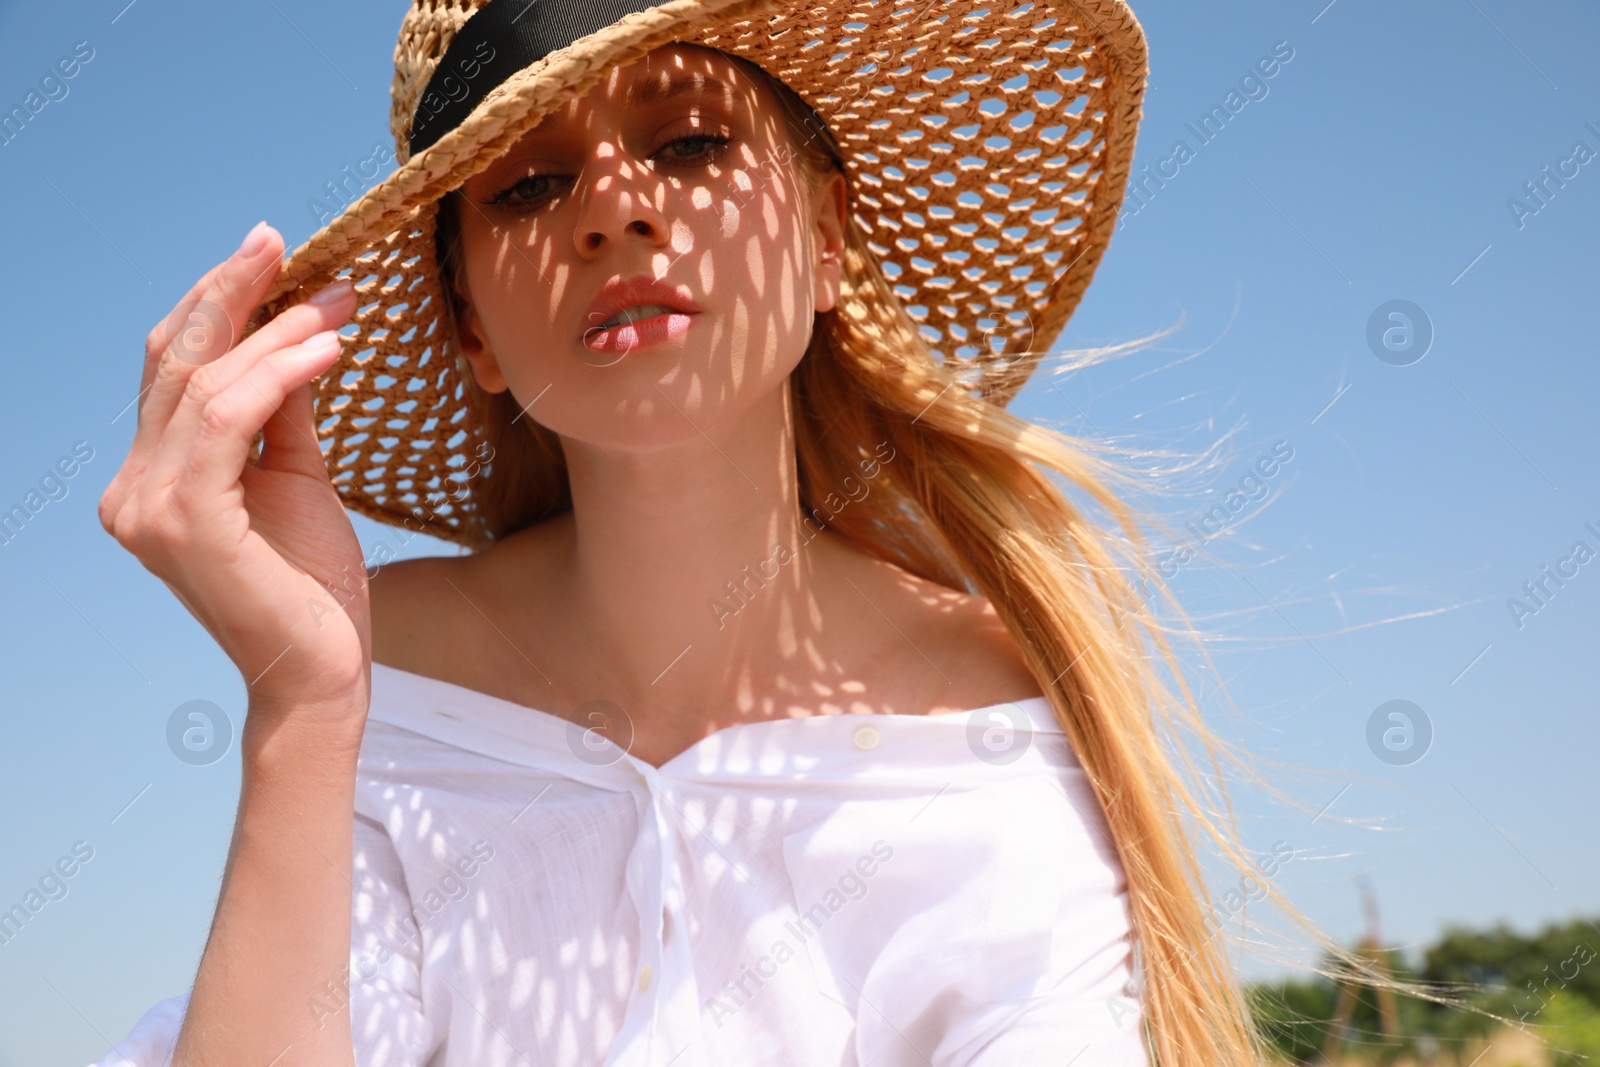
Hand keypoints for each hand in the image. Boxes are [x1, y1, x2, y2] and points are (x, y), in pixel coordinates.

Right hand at [99, 222, 370, 722]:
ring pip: (206, 384)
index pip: (174, 369)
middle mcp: (133, 489)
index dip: (218, 303)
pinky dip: (277, 374)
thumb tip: (298, 333)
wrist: (321, 672)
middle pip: (176, 361)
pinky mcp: (183, 524)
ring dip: (275, 332)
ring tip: (340, 303)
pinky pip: (226, 421)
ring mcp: (148, 508)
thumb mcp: (298, 479)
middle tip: (281, 240)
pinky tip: (328, 349)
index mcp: (154, 478)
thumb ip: (284, 413)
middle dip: (232, 292)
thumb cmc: (311, 584)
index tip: (272, 252)